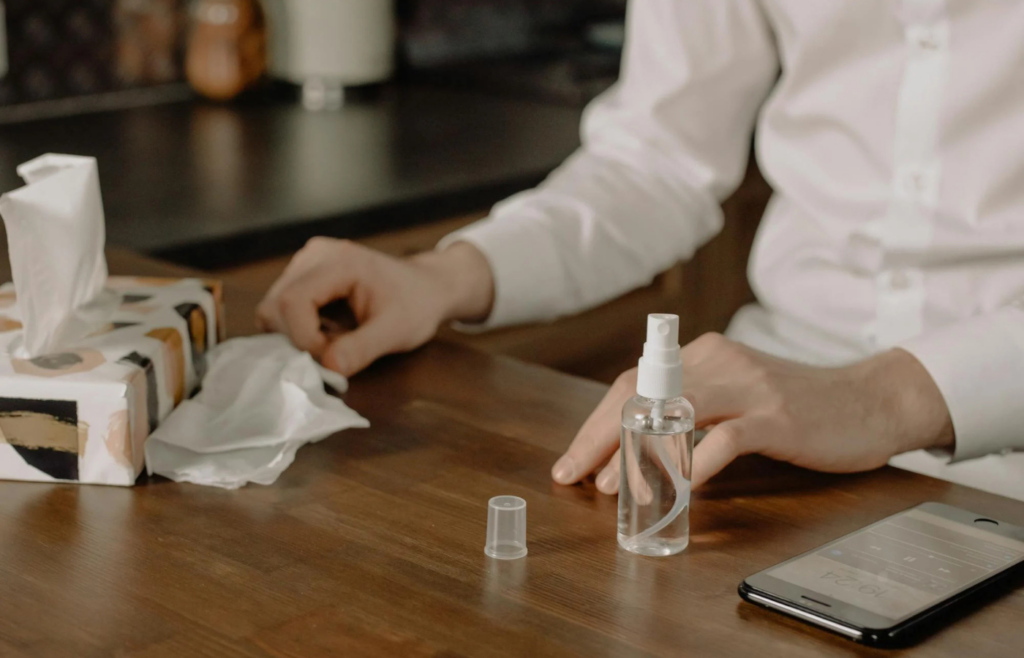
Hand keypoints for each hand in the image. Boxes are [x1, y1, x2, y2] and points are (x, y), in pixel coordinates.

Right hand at [257, 238, 493, 375]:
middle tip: (333, 353)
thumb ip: (362, 349)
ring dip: (297, 337)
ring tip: (335, 342)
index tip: (331, 360)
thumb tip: (329, 368)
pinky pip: (282, 311)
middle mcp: (315, 255)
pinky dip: (299, 331)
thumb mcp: (396, 332)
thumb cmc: (416, 305)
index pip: (292, 302)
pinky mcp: (302, 276)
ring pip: (274, 311)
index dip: (304, 339)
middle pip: (275, 307)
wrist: (426, 287)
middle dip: (298, 340)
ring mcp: (305, 263)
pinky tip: (328, 334)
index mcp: (339, 261)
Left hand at [551, 333, 953, 491]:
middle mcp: (719, 361)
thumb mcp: (736, 396)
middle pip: (641, 395)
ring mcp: (748, 387)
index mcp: (703, 355)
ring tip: (613, 490)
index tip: (574, 459)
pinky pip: (724, 440)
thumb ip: (693, 408)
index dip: (597, 422)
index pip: (633, 384)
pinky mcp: (776, 416)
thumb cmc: (799, 406)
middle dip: (600, 437)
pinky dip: (694, 465)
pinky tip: (678, 490)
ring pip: (672, 414)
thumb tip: (637, 444)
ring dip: (636, 455)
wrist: (872, 400)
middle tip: (575, 475)